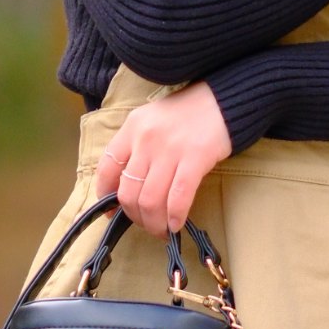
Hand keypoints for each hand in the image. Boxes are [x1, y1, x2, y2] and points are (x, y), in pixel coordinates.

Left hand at [94, 83, 231, 235]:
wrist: (222, 99)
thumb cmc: (186, 113)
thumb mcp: (151, 121)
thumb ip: (135, 148)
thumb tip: (123, 190)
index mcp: (132, 127)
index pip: (107, 169)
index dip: (106, 196)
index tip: (114, 212)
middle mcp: (146, 138)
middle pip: (128, 192)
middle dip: (136, 217)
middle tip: (147, 223)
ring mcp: (170, 148)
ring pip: (150, 200)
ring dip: (154, 223)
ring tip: (162, 229)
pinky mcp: (195, 157)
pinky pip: (178, 198)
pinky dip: (174, 217)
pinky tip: (176, 224)